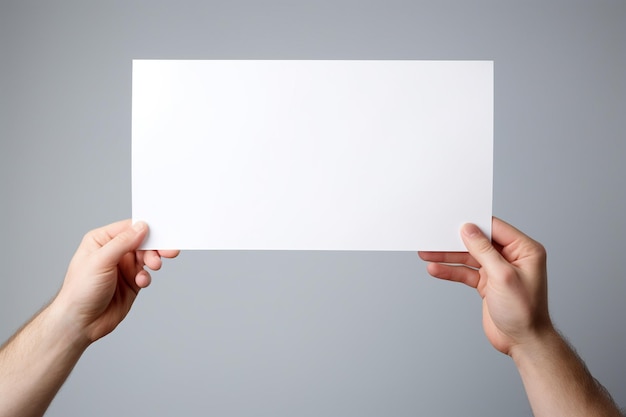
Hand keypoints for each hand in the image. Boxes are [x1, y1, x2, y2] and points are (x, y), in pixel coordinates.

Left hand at [52, 220, 178, 344]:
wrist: (80, 323)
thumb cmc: (80, 291)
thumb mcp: (100, 261)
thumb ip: (122, 243)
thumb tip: (142, 227)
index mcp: (101, 241)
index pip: (129, 228)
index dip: (146, 230)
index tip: (162, 234)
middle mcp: (113, 252)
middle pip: (141, 242)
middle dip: (155, 247)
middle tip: (169, 251)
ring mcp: (122, 267)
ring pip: (146, 257)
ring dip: (153, 261)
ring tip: (155, 266)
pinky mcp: (131, 283)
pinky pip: (146, 274)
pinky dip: (147, 277)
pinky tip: (141, 282)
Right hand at [418, 217, 552, 355]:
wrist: (523, 342)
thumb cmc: (525, 312)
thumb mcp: (503, 276)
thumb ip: (484, 250)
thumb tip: (469, 229)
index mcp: (525, 249)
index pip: (495, 228)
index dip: (474, 224)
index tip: (453, 222)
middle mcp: (512, 257)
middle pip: (478, 242)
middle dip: (455, 241)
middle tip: (434, 238)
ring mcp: (498, 270)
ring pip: (468, 257)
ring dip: (448, 256)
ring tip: (427, 253)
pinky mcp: (487, 283)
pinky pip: (466, 272)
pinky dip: (451, 271)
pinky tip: (436, 269)